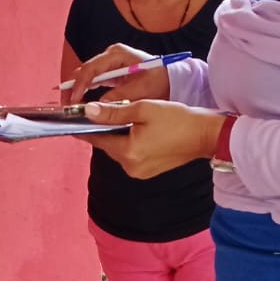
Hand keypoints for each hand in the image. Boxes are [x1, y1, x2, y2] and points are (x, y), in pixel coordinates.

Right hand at [66, 43, 169, 103]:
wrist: (170, 80)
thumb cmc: (159, 81)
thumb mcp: (141, 89)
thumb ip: (119, 96)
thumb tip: (99, 105)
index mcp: (117, 54)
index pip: (92, 68)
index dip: (81, 84)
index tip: (74, 99)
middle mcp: (109, 56)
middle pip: (84, 70)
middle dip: (72, 87)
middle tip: (66, 105)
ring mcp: (108, 64)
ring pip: (85, 76)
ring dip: (76, 90)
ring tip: (69, 106)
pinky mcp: (108, 73)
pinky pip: (91, 81)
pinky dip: (84, 92)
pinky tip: (78, 103)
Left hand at [84, 100, 224, 178]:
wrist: (205, 135)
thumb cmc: (177, 119)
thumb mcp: (143, 109)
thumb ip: (112, 112)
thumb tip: (88, 111)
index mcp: (128, 152)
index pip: (96, 139)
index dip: (84, 127)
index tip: (74, 118)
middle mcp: (130, 167)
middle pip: (107, 145)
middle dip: (104, 129)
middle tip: (105, 111)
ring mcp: (139, 172)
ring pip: (118, 150)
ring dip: (118, 136)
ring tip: (128, 119)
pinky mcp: (147, 172)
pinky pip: (130, 155)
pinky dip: (130, 143)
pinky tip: (139, 130)